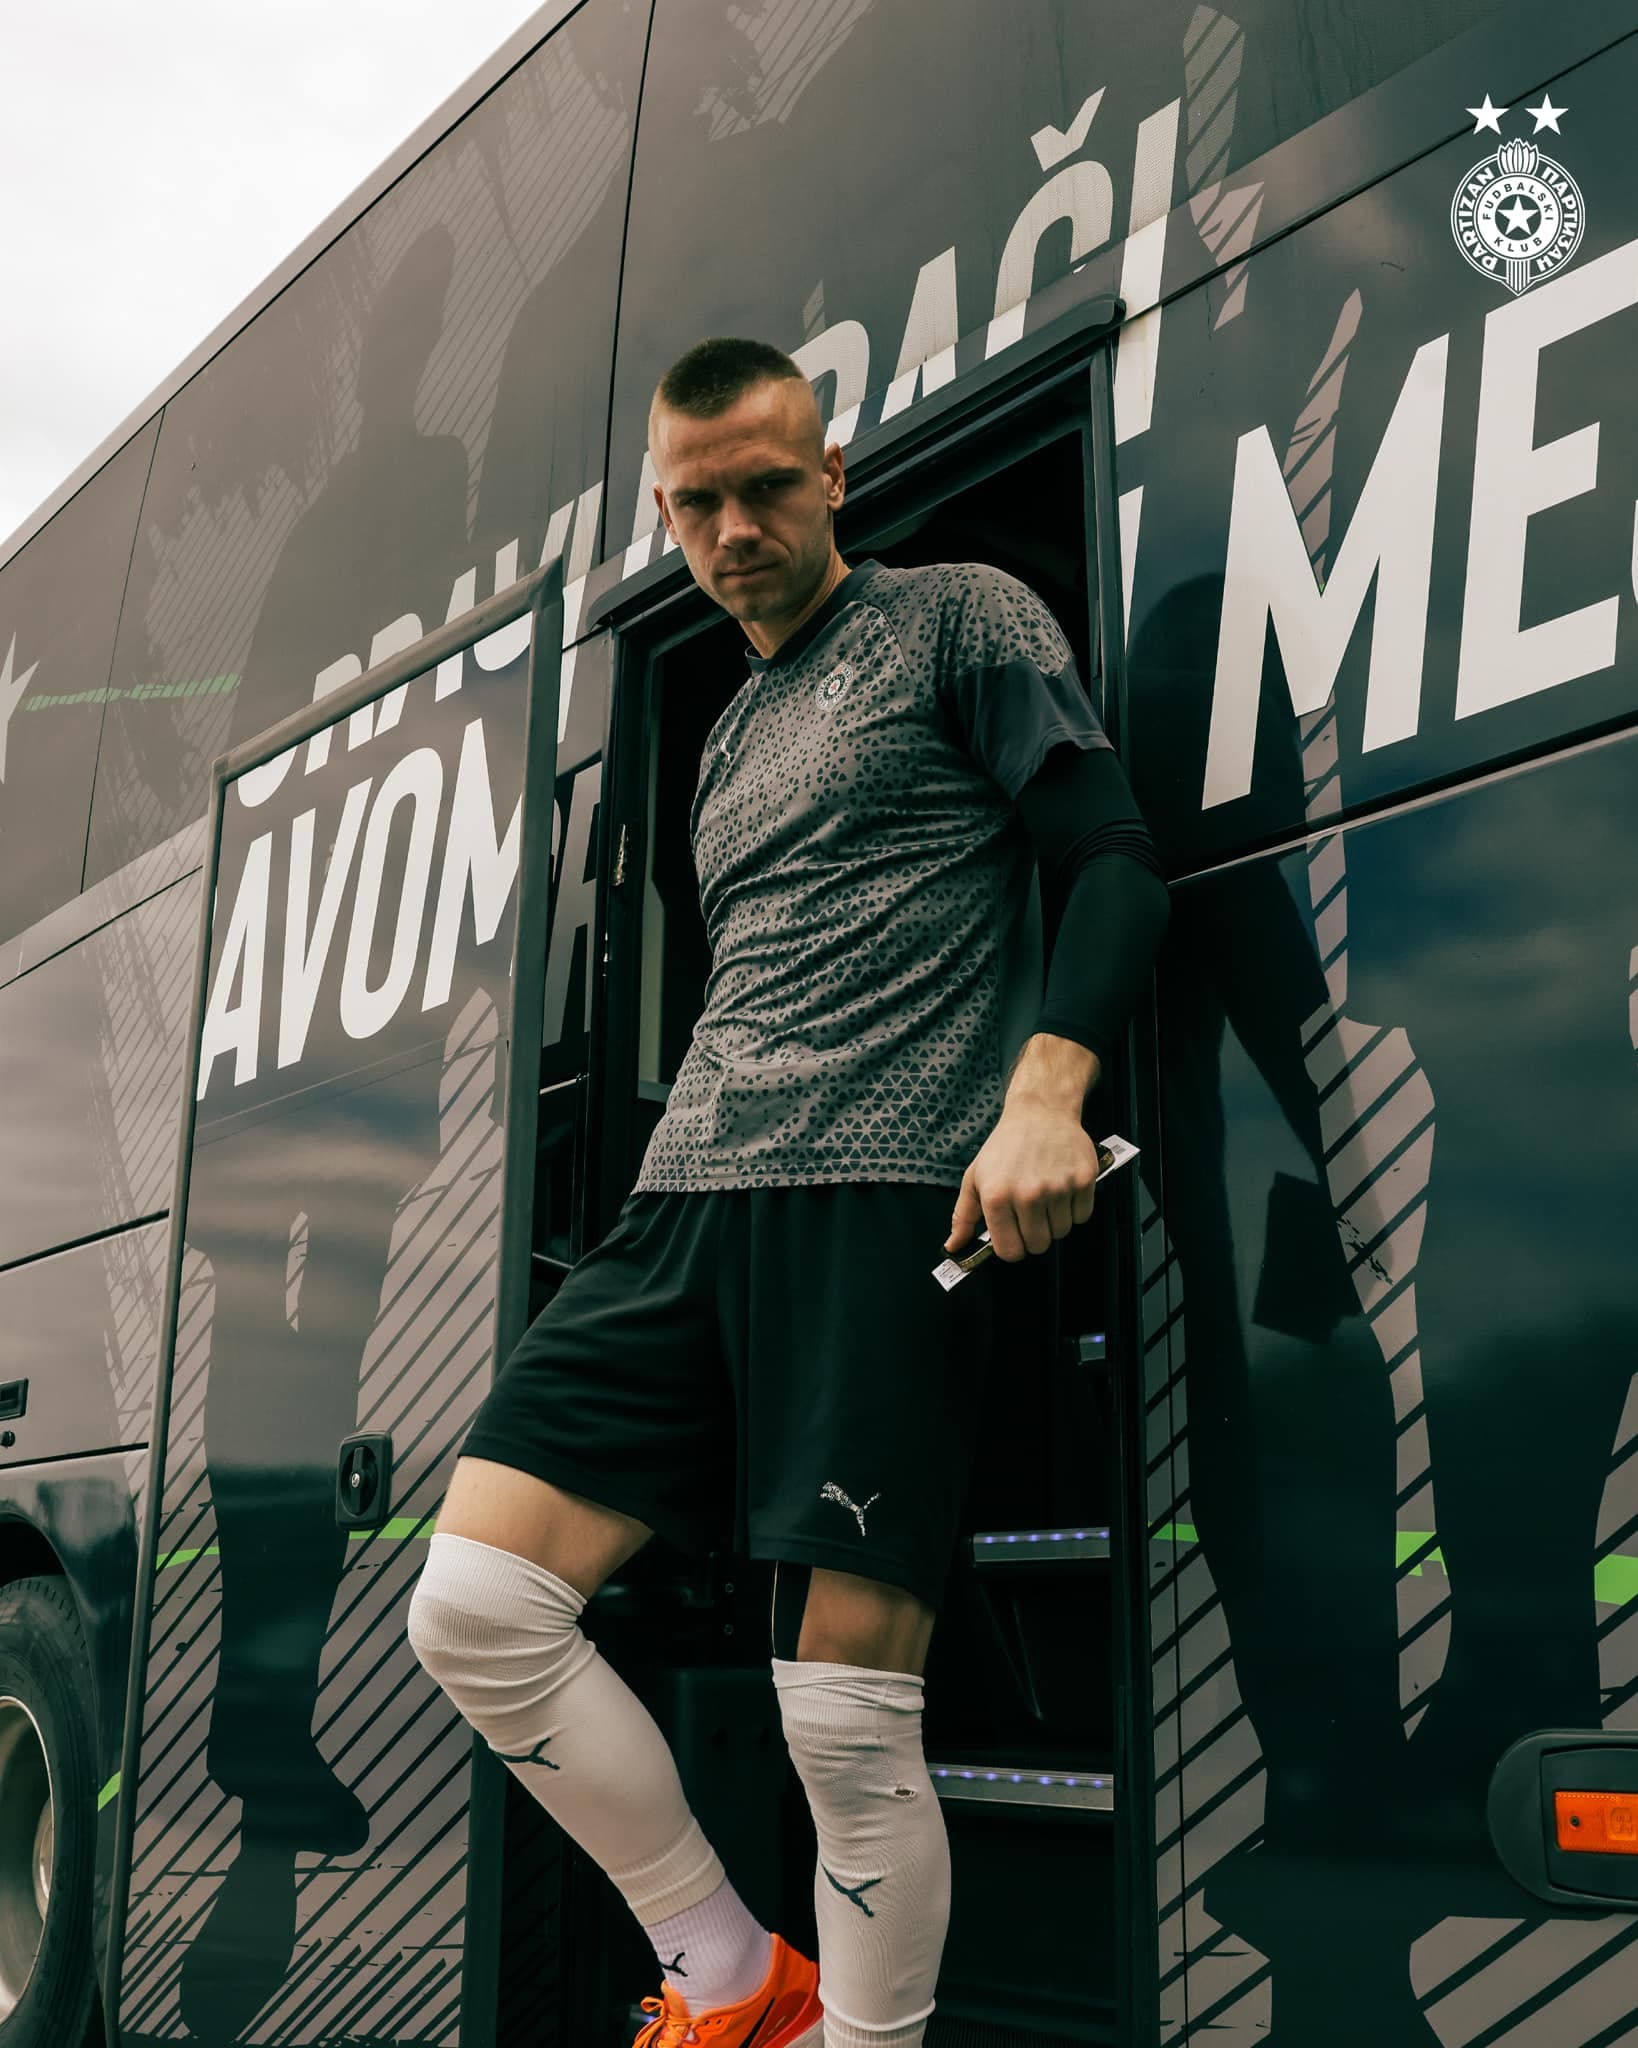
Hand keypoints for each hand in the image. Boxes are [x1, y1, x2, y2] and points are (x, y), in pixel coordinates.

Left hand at [944, 1102, 1100, 1261]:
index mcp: (998, 1197)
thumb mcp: (975, 1177)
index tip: (1013, 1235)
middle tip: (1030, 1212)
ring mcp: (1058, 1188)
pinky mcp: (1083, 1180)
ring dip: (1055, 1221)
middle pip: (1039, 1246)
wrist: (1040, 1111)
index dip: (1012, 1247)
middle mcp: (1028, 1195)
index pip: (1010, 1251)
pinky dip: (1074, 1209)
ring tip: (1046, 1196)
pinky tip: (1062, 1189)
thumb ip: (963, 1216)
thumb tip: (954, 1245)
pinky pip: (1082, 1216)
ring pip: (1062, 1232)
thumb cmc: (1006, 1146)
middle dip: (1034, 1235)